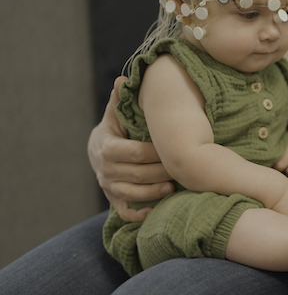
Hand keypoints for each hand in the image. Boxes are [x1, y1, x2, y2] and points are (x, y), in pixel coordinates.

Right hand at [88, 77, 173, 221]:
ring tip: (174, 188)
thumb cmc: (116, 129)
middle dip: (160, 173)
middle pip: (136, 175)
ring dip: (154, 193)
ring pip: (132, 194)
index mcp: (107, 148)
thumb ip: (120, 100)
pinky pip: (125, 212)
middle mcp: (105, 170)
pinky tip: (157, 210)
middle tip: (182, 171)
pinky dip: (139, 214)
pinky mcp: (113, 200)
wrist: (98, 151)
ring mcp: (109, 187)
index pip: (133, 153)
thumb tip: (122, 79)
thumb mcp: (115, 114)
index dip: (153, 153)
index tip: (172, 150)